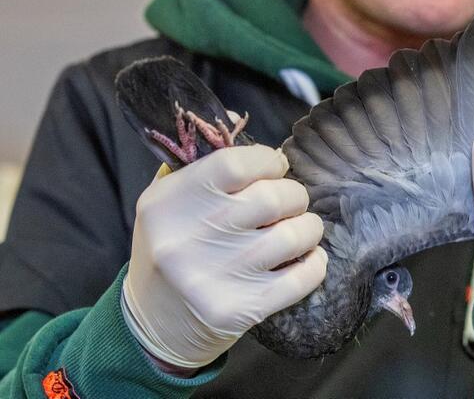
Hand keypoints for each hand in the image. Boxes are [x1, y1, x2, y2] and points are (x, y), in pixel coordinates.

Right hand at [122, 144, 327, 368]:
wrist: (154, 327)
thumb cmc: (172, 252)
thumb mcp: (168, 205)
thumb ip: (205, 171)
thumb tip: (265, 151)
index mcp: (167, 203)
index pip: (234, 163)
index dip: (267, 161)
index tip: (275, 167)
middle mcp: (187, 239)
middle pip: (272, 197)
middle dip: (294, 195)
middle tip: (290, 202)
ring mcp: (215, 278)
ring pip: (294, 235)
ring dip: (308, 227)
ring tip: (300, 229)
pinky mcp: (241, 310)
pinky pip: (303, 277)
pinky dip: (315, 263)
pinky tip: (307, 258)